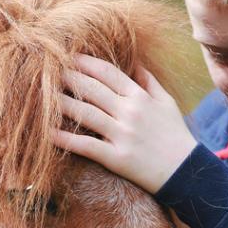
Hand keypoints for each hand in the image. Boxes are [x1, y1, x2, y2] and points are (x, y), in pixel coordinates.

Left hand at [52, 54, 198, 193]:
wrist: (187, 172)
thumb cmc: (175, 135)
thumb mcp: (166, 103)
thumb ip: (148, 81)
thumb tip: (134, 62)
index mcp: (140, 97)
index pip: (107, 72)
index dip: (85, 62)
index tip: (66, 55)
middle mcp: (130, 112)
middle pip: (91, 89)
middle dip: (66, 77)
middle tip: (43, 68)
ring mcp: (123, 135)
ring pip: (85, 113)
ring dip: (60, 103)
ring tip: (40, 95)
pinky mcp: (117, 157)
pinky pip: (86, 145)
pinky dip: (65, 139)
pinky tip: (46, 133)